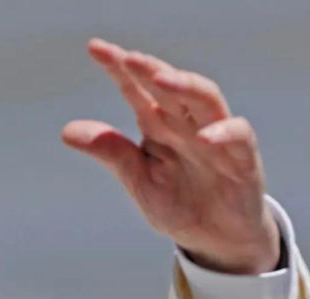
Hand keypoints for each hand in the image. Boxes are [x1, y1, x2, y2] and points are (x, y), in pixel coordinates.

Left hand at [62, 38, 279, 273]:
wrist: (215, 239)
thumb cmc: (179, 204)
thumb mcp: (138, 180)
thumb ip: (111, 153)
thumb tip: (67, 131)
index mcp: (158, 126)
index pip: (137, 89)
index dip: (119, 68)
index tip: (95, 48)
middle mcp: (186, 124)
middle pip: (170, 86)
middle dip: (150, 69)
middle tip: (128, 58)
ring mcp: (216, 138)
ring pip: (205, 99)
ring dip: (185, 86)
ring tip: (161, 78)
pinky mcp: (242, 159)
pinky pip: (238, 136)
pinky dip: (224, 133)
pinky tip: (205, 136)